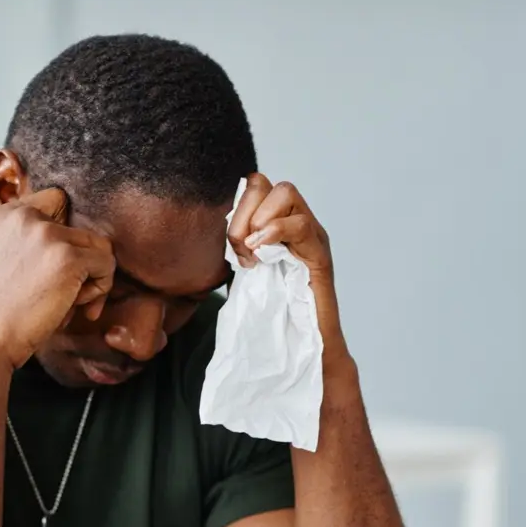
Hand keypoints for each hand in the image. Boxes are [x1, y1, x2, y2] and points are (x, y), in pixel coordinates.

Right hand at [0, 187, 114, 367]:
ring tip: (70, 305)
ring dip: (91, 277)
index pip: (56, 201)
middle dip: (80, 263)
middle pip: (81, 229)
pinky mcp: (68, 257)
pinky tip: (77, 310)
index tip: (55, 269)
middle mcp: (24, 216)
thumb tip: (73, 247)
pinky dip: (100, 289)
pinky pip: (107, 264)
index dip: (64, 236)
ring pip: (98, 246)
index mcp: (3, 214)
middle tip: (65, 297)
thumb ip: (24, 243)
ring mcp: (47, 235)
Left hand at [226, 173, 348, 365]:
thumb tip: (206, 231)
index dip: (237, 208)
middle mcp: (296, 223)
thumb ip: (234, 248)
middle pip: (266, 183)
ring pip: (286, 193)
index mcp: (277, 224)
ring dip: (259, 221)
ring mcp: (311, 235)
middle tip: (240, 249)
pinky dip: (274, 231)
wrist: (305, 343)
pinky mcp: (320, 253)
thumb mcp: (244, 272)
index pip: (254, 186)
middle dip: (243, 212)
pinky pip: (300, 223)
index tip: (231, 244)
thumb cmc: (275, 312)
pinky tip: (260, 254)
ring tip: (253, 254)